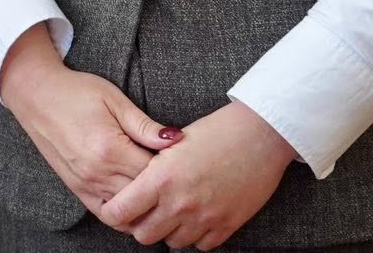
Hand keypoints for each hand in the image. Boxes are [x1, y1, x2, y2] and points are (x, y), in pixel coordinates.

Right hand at [0, 25, 180, 211]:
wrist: (35, 95)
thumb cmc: (76, 91)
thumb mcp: (114, 99)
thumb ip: (145, 125)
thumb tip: (177, 140)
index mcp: (110, 149)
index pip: (155, 173)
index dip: (174, 169)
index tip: (186, 162)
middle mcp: (97, 173)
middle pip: (144, 196)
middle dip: (165, 190)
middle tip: (180, 179)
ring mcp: (85, 184)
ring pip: (128, 210)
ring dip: (147, 204)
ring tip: (162, 192)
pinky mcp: (77, 189)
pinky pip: (107, 214)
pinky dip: (125, 213)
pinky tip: (138, 203)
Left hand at [97, 100, 295, 249]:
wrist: (260, 135)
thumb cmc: (215, 132)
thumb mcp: (173, 145)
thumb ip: (151, 171)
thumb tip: (132, 189)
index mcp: (161, 178)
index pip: (120, 211)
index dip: (112, 212)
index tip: (115, 207)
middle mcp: (180, 202)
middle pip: (144, 235)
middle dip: (141, 224)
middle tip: (146, 211)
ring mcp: (205, 218)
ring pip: (172, 243)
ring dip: (169, 230)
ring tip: (174, 210)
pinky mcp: (227, 226)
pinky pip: (202, 246)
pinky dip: (196, 235)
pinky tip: (197, 216)